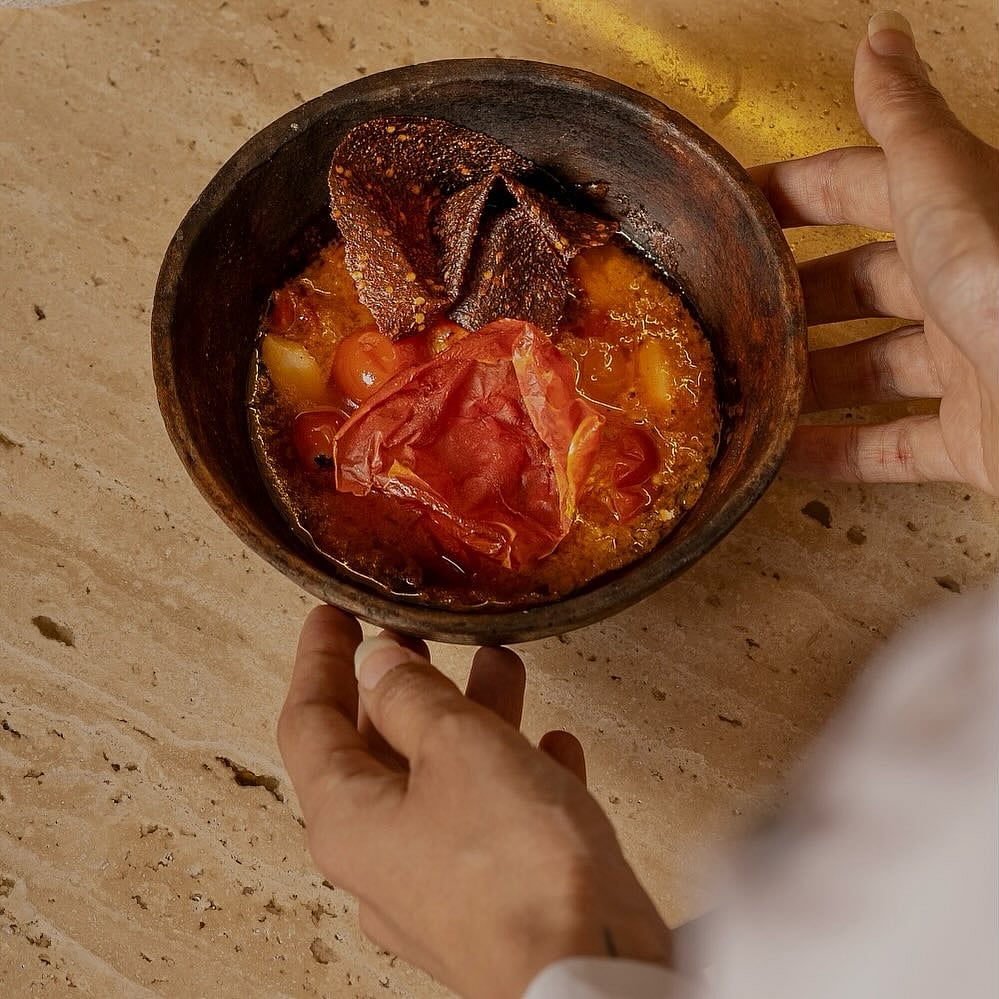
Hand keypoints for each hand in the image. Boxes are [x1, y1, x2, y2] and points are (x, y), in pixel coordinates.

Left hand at [277, 606, 671, 997]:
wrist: (590, 970)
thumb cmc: (516, 867)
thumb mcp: (456, 747)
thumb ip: (411, 696)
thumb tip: (376, 663)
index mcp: (348, 818)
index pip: (309, 721)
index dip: (319, 660)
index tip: (331, 617)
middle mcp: (381, 857)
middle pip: (375, 750)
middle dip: (402, 685)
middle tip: (414, 637)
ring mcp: (436, 883)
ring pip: (441, 778)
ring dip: (469, 718)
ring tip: (500, 666)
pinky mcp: (493, 898)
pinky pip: (493, 818)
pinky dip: (515, 773)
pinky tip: (554, 747)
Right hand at [751, 12, 998, 493]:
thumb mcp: (940, 184)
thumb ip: (902, 121)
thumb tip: (881, 38)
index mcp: (954, 220)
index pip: (858, 192)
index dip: (793, 194)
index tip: (732, 207)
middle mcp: (959, 290)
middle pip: (858, 286)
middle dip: (792, 294)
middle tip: (733, 306)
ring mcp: (966, 365)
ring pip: (869, 370)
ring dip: (808, 378)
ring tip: (749, 382)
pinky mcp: (970, 438)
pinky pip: (891, 448)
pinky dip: (836, 454)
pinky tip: (787, 455)